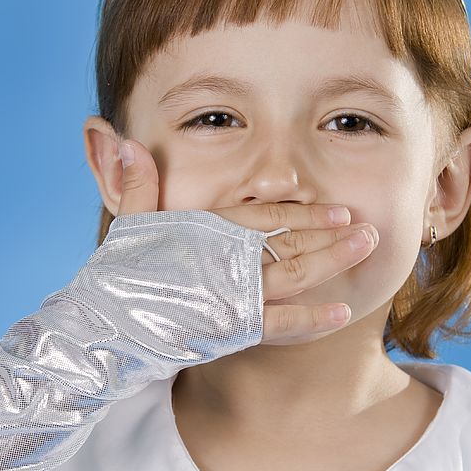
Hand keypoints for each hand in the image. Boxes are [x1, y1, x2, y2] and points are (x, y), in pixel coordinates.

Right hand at [115, 139, 378, 345]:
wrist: (102, 329)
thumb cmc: (114, 275)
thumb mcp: (125, 223)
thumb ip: (136, 184)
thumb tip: (127, 140)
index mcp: (205, 229)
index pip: (264, 215)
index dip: (303, 213)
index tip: (336, 210)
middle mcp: (225, 258)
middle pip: (289, 241)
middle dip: (332, 235)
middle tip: (369, 228)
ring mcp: (231, 294)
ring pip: (293, 274)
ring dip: (333, 261)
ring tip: (368, 248)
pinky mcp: (231, 329)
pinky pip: (281, 324)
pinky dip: (312, 319)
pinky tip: (342, 312)